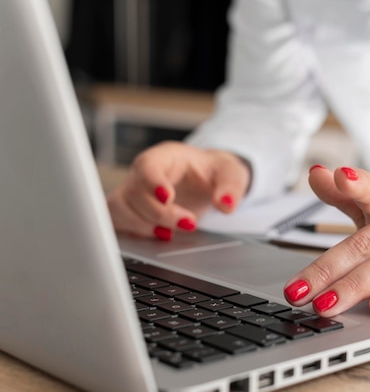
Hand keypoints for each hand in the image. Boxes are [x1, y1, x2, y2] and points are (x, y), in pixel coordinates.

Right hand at [107, 141, 250, 239]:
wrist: (205, 180)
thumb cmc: (212, 172)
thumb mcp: (230, 174)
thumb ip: (231, 187)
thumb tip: (226, 204)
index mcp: (165, 157)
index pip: (148, 167)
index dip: (153, 183)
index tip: (168, 198)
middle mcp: (143, 172)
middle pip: (135, 193)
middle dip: (161, 214)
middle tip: (189, 222)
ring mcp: (133, 190)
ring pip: (119, 208)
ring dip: (143, 225)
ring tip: (170, 231)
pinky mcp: (129, 208)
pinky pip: (116, 221)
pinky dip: (133, 232)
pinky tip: (158, 234)